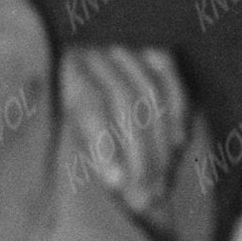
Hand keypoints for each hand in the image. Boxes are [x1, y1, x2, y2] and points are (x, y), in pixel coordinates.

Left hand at [60, 42, 190, 210]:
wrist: (78, 71)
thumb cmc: (68, 118)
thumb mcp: (62, 130)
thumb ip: (85, 148)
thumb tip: (116, 183)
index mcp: (63, 66)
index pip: (90, 105)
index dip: (104, 145)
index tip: (116, 184)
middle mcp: (92, 48)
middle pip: (125, 102)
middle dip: (139, 154)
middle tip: (146, 196)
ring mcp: (122, 44)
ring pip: (150, 94)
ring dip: (161, 143)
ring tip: (162, 183)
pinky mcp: (148, 45)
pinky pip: (169, 76)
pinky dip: (178, 111)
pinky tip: (179, 144)